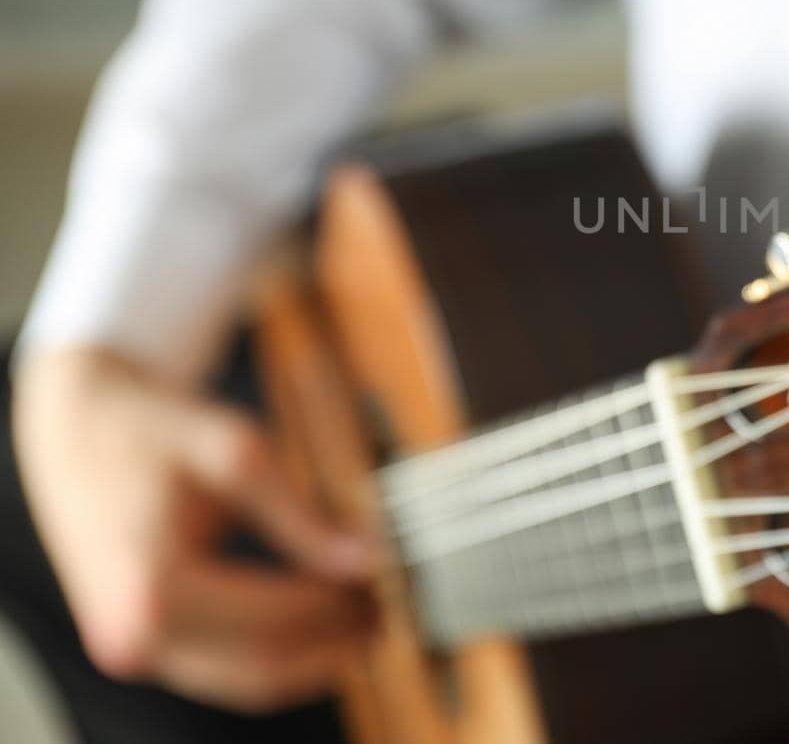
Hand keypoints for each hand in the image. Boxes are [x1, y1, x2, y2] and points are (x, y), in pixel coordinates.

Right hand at [14, 347, 379, 711]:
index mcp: (153, 586)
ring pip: (247, 680)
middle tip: (392, 605)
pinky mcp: (143, 645)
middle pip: (263, 663)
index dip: (340, 606)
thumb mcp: (236, 454)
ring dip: (314, 658)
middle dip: (335, 640)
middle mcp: (135, 634)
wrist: (78, 426)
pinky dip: (279, 654)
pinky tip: (324, 624)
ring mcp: (133, 648)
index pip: (273, 619)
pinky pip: (223, 669)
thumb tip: (369, 559)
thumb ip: (304, 516)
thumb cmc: (151, 430)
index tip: (392, 580)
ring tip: (369, 615)